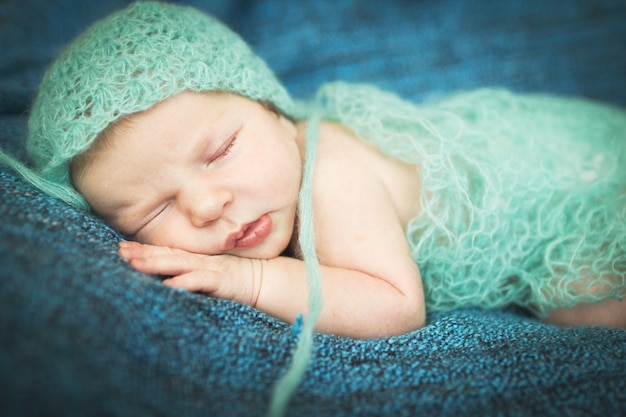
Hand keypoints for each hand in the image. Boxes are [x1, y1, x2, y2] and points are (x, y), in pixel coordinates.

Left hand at [118, 241, 263, 306]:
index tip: (122, 248)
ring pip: (179, 264)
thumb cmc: (236, 280)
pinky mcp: (221, 281)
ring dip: (156, 263)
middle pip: (167, 255)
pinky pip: (200, 281)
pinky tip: (168, 287)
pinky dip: (184, 283)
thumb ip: (191, 273)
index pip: (166, 252)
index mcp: (196, 259)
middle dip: (143, 253)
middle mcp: (199, 261)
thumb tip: (167, 278)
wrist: (265, 282)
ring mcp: (210, 269)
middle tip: (120, 252)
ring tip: (135, 264)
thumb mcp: (210, 274)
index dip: (145, 249)